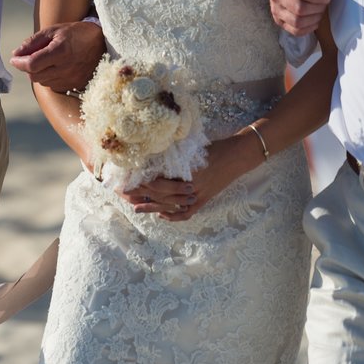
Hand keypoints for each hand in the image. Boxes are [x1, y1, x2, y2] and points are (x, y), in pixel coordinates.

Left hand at [10, 21, 104, 92]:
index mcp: (60, 52)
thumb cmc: (74, 33)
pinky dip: (50, 79)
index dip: (19, 63)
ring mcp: (72, 79)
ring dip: (39, 73)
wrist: (101, 42)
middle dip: (28, 67)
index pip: (31, 65)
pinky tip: (57, 68)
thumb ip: (32, 42)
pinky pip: (54, 87)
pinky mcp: (76, 85)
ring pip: (43, 82)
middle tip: (31, 57)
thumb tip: (15, 54)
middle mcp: (66, 68)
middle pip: (35, 76)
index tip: (14, 59)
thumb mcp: (53, 31)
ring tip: (47, 61)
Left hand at [124, 133, 260, 220]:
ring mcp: (197, 195)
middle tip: (125, 194)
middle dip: (142, 194)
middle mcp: (189, 187)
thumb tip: (152, 157)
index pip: (158, 181)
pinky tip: (162, 215)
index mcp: (185, 172)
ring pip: (171, 205)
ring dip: (152, 207)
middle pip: (161, 194)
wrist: (238, 156)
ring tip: (136, 207)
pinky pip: (187, 213)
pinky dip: (174, 216)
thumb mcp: (192, 149)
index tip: (128, 180)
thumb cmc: (215, 147)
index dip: (142, 182)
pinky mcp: (204, 200)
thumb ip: (174, 156)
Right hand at [270, 0, 332, 36]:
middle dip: (318, 8)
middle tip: (325, 4)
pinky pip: (296, 31)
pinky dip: (309, 28)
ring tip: (320, 11)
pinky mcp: (279, 21)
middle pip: (299, 8)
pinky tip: (314, 20)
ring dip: (314, 18)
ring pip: (297, 22)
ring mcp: (275, 9)